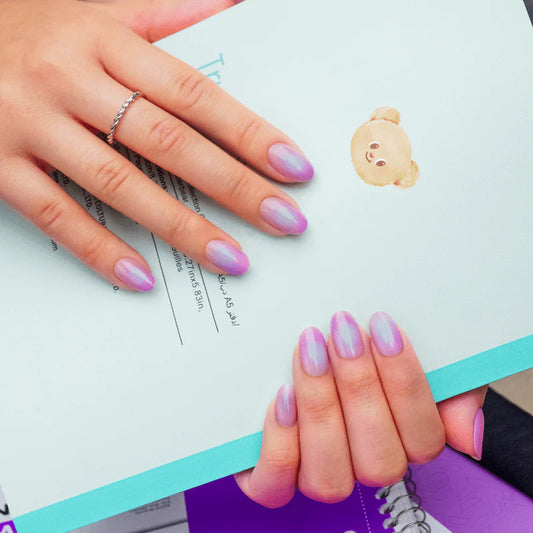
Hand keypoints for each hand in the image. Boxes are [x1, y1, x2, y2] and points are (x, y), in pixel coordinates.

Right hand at [0, 0, 310, 290]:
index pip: (194, 95)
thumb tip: (234, 10)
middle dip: (234, 187)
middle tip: (284, 222)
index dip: (248, 134)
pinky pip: (56, 215)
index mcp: (102, 40)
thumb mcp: (97, 10)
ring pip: (119, 185)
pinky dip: (100, 249)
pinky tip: (143, 276)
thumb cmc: (31, 27)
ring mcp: (31, 125)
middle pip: (168, 142)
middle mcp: (69, 81)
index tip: (293, 169)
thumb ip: (166, 16)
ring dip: (182, 228)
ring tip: (232, 259)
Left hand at [236, 311, 487, 506]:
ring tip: (310, 350)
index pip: (423, 437)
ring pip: (328, 478)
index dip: (405, 381)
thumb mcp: (425, 357)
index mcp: (408, 441)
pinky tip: (283, 394)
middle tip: (343, 329)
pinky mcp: (275, 474)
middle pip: (377, 460)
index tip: (383, 326)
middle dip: (359, 387)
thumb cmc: (373, 351)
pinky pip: (276, 484)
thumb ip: (454, 393)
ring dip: (320, 409)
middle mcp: (367, 465)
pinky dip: (281, 442)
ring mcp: (322, 473)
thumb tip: (465, 440)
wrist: (318, 340)